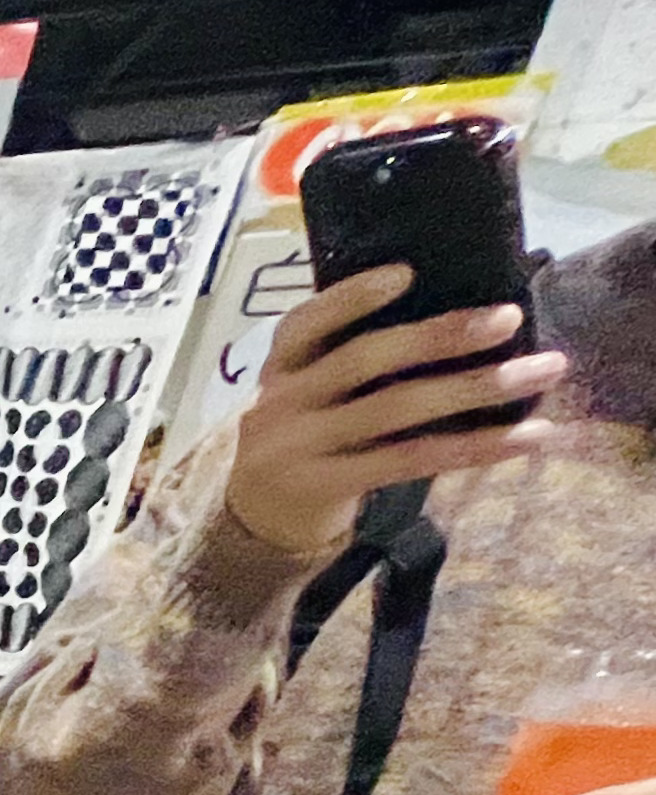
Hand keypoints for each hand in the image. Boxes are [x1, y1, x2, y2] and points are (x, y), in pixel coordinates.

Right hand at [225, 266, 564, 556]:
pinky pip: (411, 461)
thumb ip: (345, 361)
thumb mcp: (303, 393)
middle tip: (507, 319)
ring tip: (542, 371)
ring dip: (476, 388)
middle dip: (440, 336)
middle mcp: (283, 403)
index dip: (352, 297)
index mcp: (280, 368)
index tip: (407, 273)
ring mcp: (302, 448)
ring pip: (397, 409)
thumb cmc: (301, 438)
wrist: (252, 521)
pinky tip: (525, 438)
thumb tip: (451, 320)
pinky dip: (474, 448)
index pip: (307, 323)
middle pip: (364, 360)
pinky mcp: (328, 487)